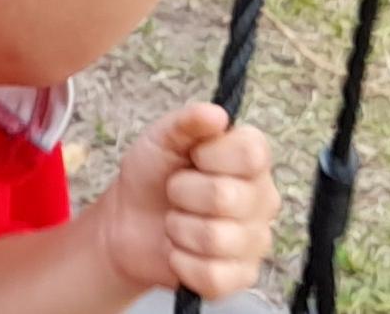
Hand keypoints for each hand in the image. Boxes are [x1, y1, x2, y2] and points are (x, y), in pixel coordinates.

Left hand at [93, 103, 279, 297]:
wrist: (126, 222)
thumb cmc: (151, 175)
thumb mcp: (161, 138)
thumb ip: (187, 122)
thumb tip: (217, 114)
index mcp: (252, 159)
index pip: (251, 154)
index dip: (211, 156)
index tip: (191, 157)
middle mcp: (263, 198)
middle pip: (226, 197)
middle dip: (182, 194)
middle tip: (175, 193)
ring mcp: (256, 240)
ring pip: (216, 239)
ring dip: (179, 229)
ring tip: (175, 222)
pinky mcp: (241, 276)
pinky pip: (213, 276)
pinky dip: (183, 263)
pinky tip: (179, 251)